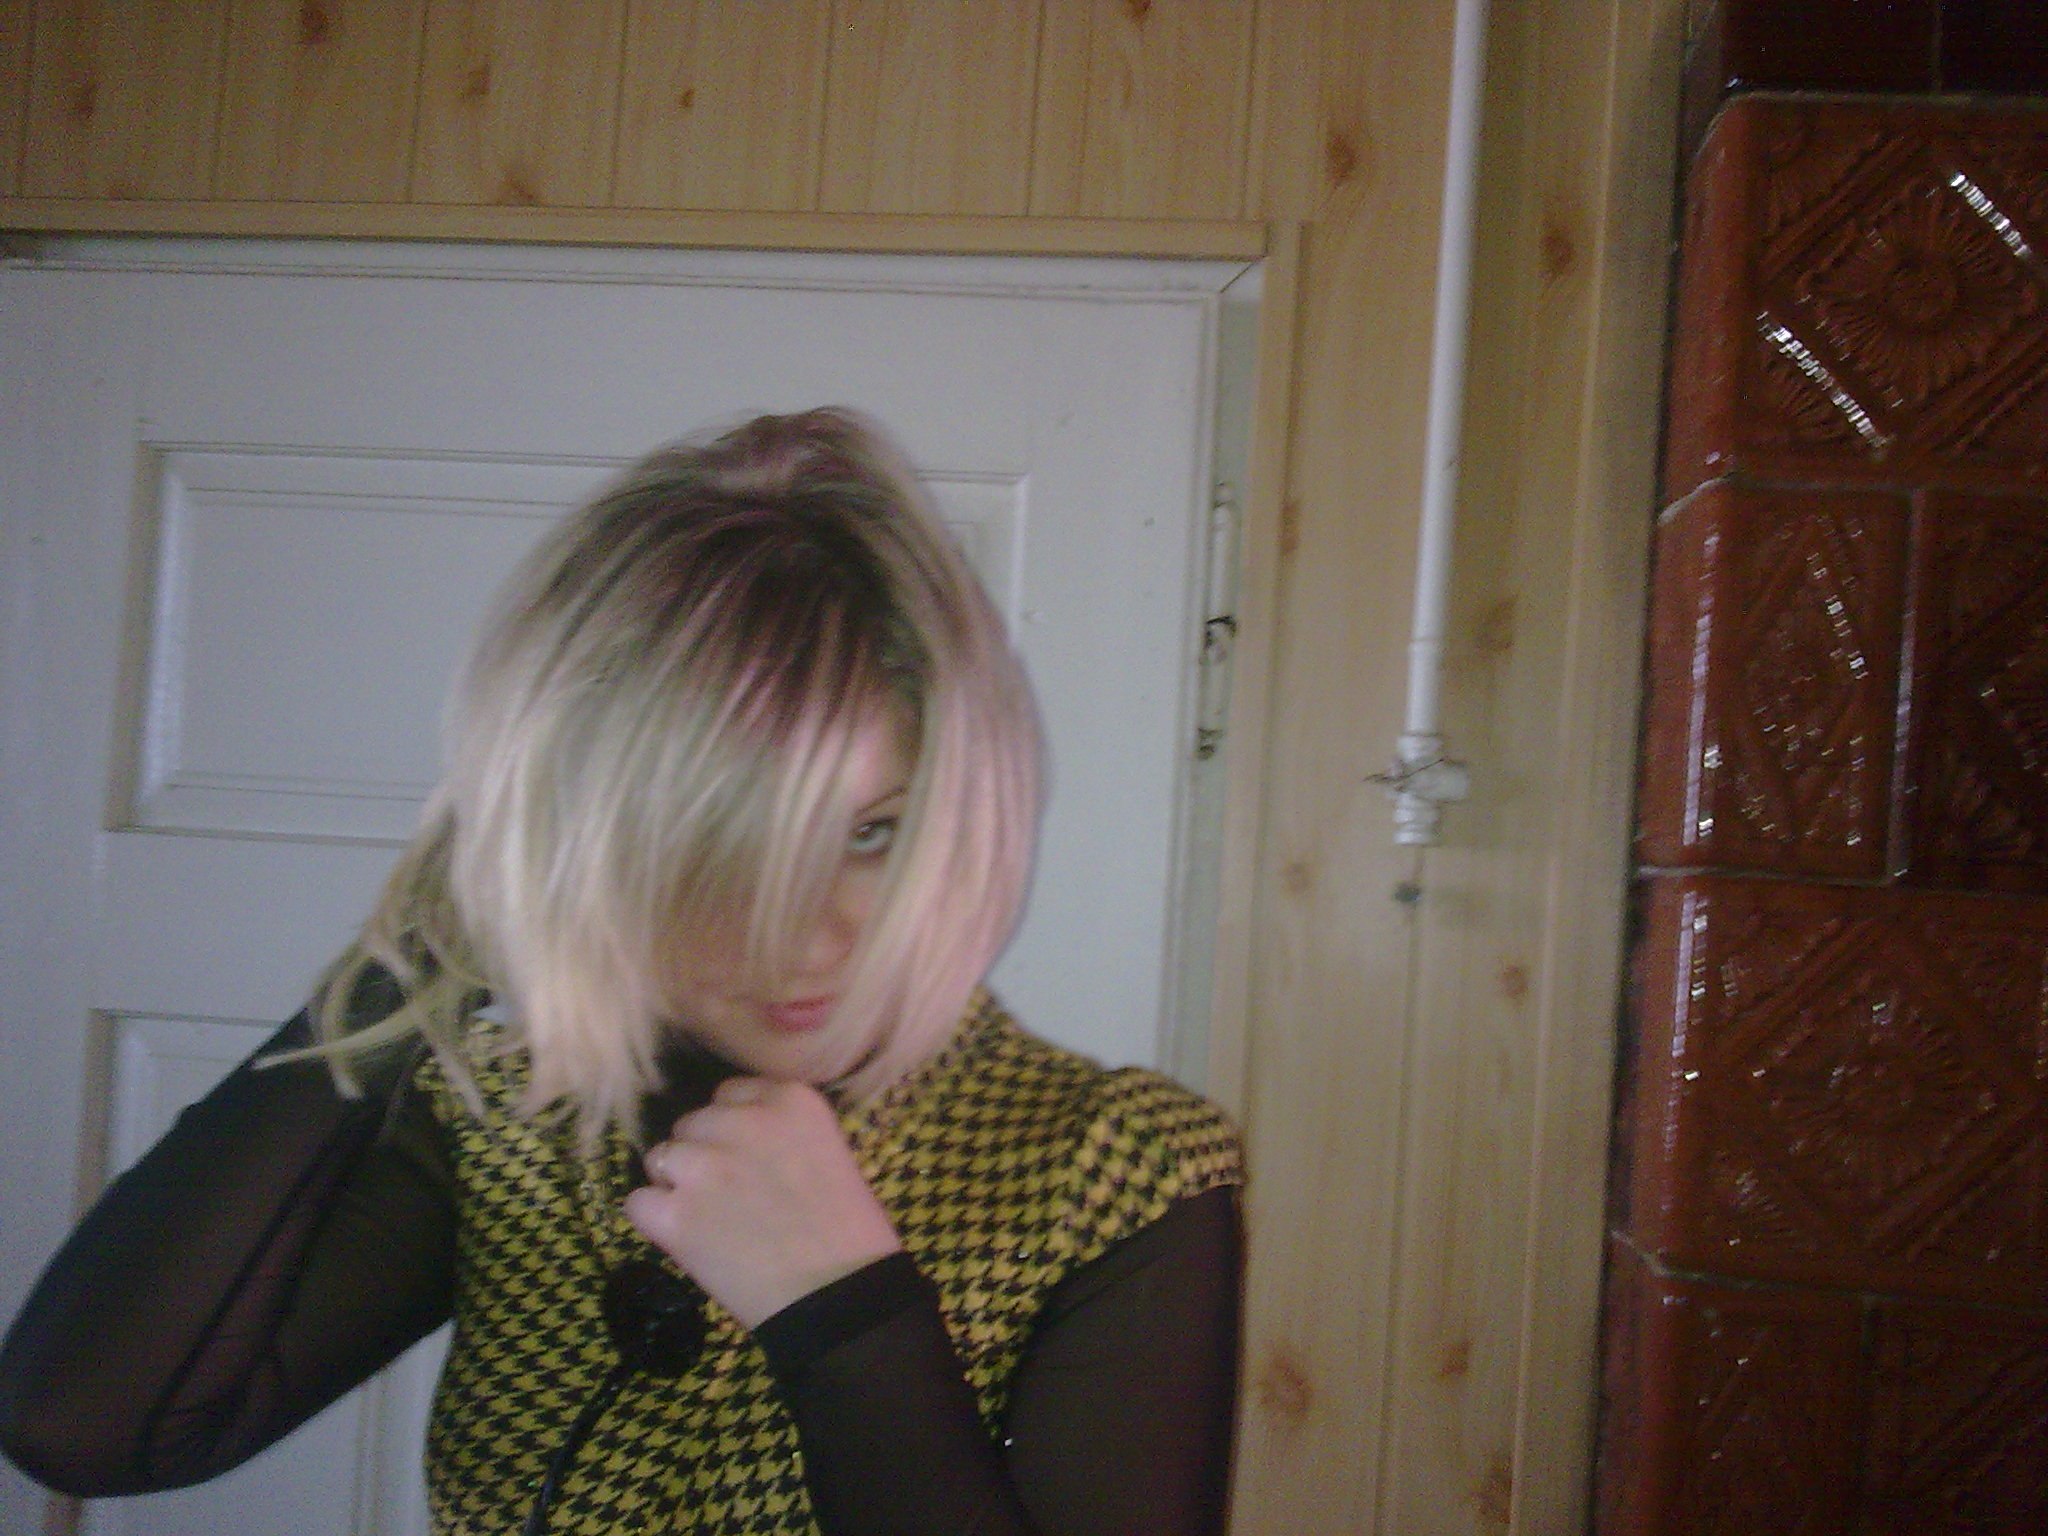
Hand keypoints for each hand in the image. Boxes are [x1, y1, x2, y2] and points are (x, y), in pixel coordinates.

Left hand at [623, 1077, 902, 1328]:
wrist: (840, 1297)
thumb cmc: (848, 1233)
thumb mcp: (829, 1152)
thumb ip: (781, 1132)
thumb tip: (736, 1143)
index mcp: (791, 1100)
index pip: (731, 1094)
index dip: (734, 1129)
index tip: (749, 1159)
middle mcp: (743, 1122)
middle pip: (693, 1122)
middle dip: (705, 1153)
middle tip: (731, 1196)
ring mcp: (704, 1166)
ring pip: (661, 1157)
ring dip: (677, 1185)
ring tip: (709, 1220)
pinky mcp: (675, 1214)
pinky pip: (637, 1202)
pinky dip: (654, 1221)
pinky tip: (683, 1240)